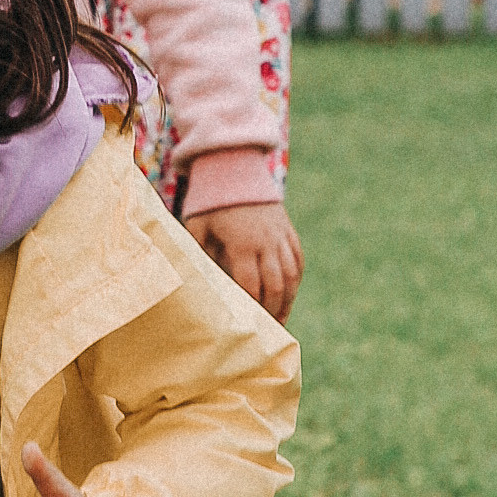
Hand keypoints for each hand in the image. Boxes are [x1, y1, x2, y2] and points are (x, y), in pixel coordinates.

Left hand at [196, 202, 301, 323]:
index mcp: (243, 243)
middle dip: (273, 310)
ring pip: (292, 275)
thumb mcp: (197, 226)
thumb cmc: (210, 201)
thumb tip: (203, 284)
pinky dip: (296, 280)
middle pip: (276, 285)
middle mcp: (266, 242)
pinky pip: (298, 260)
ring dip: (288, 300)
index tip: (249, 324)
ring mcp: (281, 236)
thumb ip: (201, 255)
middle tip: (268, 329)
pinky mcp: (288, 231)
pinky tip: (289, 294)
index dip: (252, 306)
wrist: (234, 168)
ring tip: (282, 318)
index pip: (252, 284)